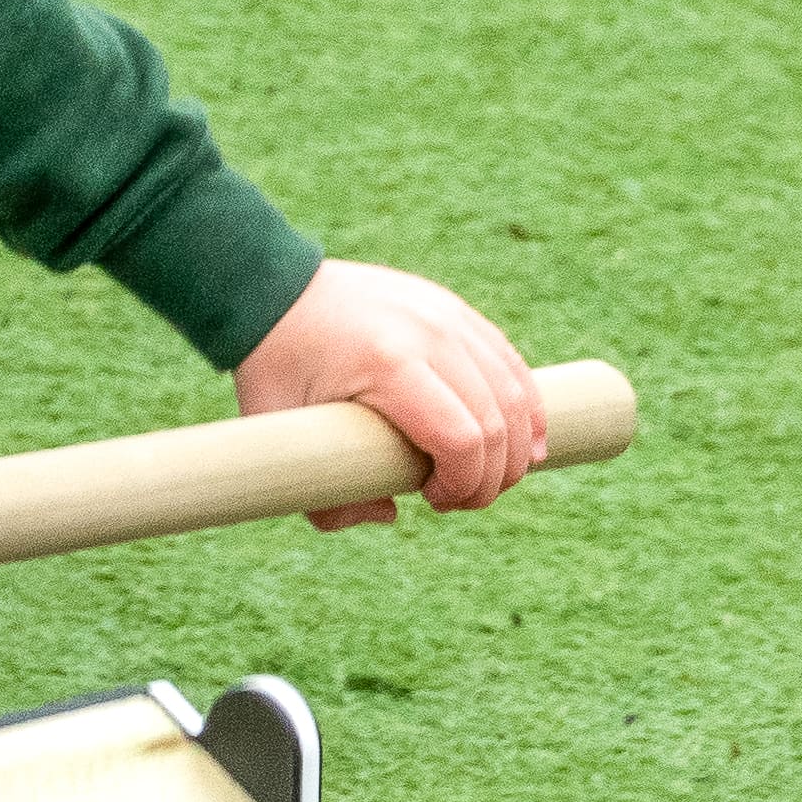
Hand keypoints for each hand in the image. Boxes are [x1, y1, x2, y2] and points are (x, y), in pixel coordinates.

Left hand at [236, 260, 546, 529]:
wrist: (275, 288)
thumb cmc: (275, 365)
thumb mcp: (279, 431)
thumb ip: (323, 493)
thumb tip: (388, 513)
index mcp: (388, 365)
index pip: (460, 438)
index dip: (463, 483)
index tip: (434, 501)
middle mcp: (429, 334)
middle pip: (496, 420)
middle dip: (492, 476)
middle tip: (465, 501)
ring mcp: (448, 315)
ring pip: (513, 391)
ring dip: (517, 445)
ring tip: (496, 479)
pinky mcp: (455, 309)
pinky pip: (508, 361)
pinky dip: (525, 405)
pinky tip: (525, 440)